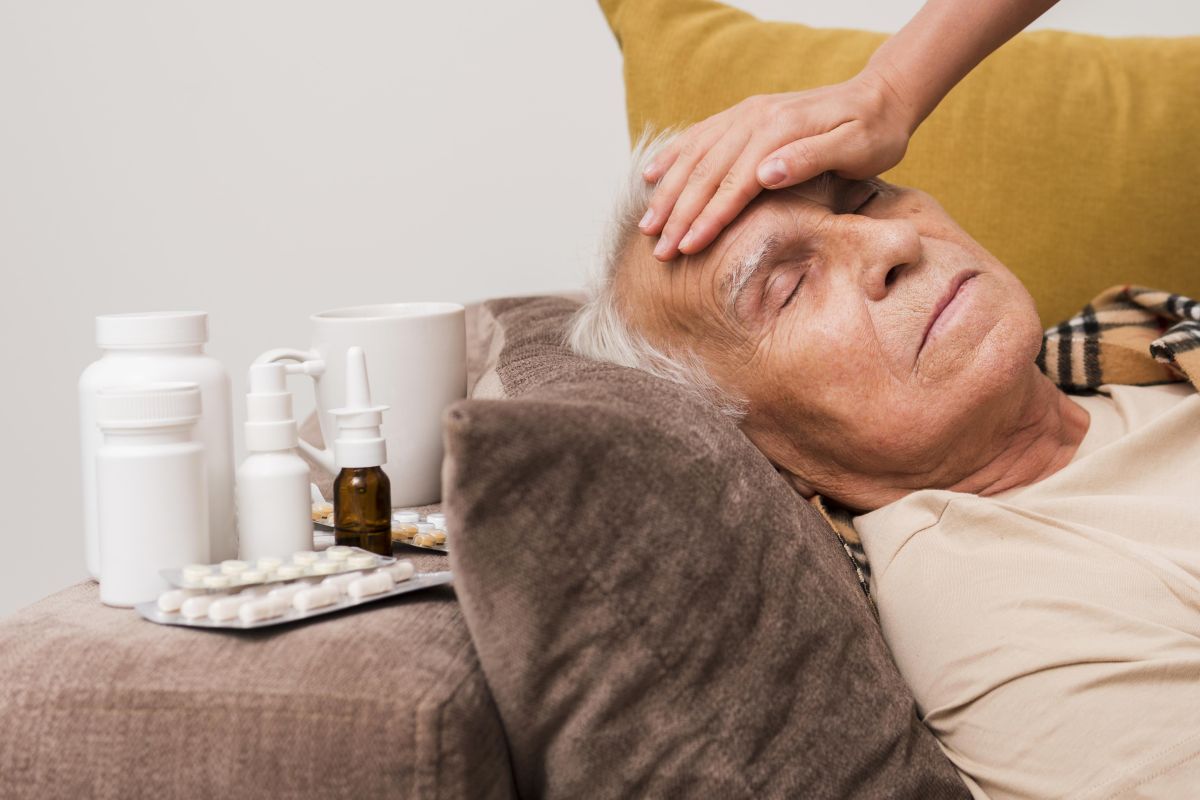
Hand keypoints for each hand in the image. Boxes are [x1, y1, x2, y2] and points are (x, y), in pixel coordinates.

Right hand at [639, 71, 915, 260]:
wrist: (882, 97)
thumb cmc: (875, 133)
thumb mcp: (857, 147)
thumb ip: (811, 158)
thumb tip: (766, 173)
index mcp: (778, 130)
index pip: (733, 184)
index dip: (706, 219)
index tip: (686, 249)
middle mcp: (754, 118)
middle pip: (705, 173)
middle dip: (678, 214)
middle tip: (658, 252)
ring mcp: (746, 114)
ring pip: (695, 155)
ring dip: (667, 191)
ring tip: (647, 225)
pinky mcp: (745, 115)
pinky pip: (699, 135)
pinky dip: (672, 156)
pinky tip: (650, 174)